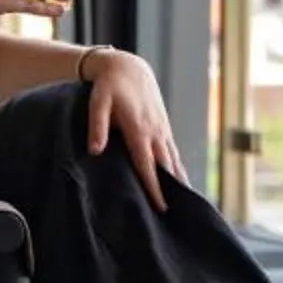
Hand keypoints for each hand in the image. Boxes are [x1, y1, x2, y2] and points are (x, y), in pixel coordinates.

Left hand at [82, 50, 185, 210]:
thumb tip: (95, 151)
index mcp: (139, 130)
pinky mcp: (164, 127)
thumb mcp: (97, 103)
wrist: (128, 67)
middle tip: (178, 214)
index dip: (154, 187)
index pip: (147, 164)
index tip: (161, 206)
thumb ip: (97, 126)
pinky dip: (178, 167)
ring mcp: (162, 130)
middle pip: (166, 166)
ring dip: (179, 180)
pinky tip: (181, 181)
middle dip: (173, 189)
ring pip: (174, 160)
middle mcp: (155, 132)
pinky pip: (173, 152)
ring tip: (186, 203)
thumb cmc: (109, 86)